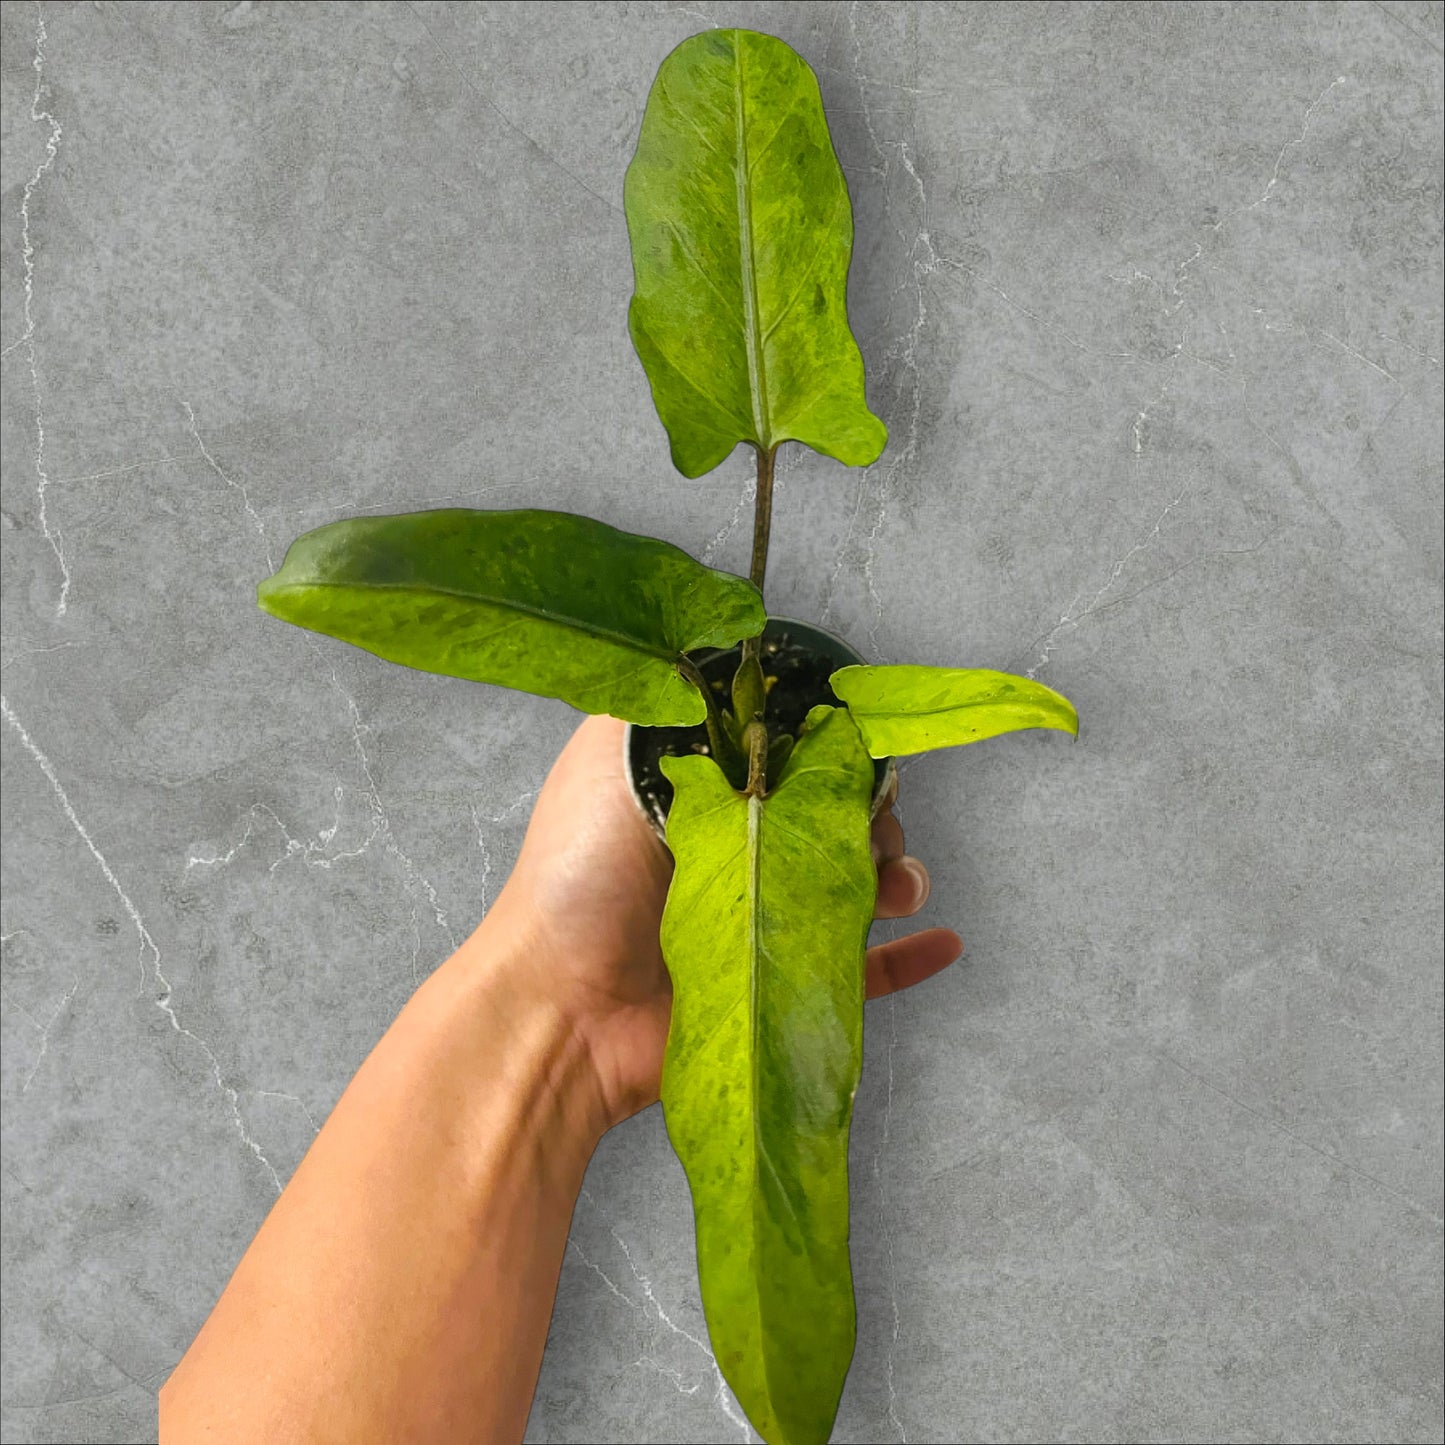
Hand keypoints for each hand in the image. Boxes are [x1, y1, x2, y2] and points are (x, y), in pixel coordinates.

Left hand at [484, 713, 962, 1130]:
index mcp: (703, 796)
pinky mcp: (776, 990)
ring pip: (854, 886)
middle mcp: (734, 852)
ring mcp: (758, 923)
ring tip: (895, 885)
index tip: (853, 745)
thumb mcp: (610, 758)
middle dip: (868, 812)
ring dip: (895, 876)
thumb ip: (674, 707)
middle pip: (831, 817)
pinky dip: (907, 957)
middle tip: (868, 825)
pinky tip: (941, 940)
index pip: (789, 758)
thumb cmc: (577, 878)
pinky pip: (861, 974)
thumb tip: (740, 666)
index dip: (828, 748)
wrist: (559, 1006)